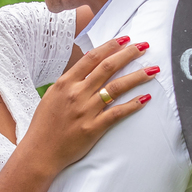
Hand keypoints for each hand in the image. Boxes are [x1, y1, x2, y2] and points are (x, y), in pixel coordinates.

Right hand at [24, 38, 156, 175]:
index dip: (110, 46)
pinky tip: (145, 98)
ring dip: (137, 76)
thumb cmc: (44, 124)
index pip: (92, 58)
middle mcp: (76, 94)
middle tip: (144, 47)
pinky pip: (117, 113)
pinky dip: (133, 105)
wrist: (39, 152)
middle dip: (128, 54)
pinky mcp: (93, 128)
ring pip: (117, 88)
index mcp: (65, 83)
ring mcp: (85, 111)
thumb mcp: (52, 96)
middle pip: (107, 68)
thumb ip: (70, 82)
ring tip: (152, 70)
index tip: (125, 39)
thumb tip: (88, 67)